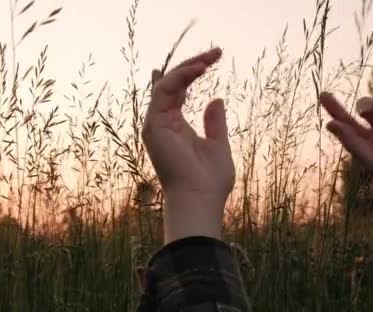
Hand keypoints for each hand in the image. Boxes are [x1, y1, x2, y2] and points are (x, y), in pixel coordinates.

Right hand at [142, 48, 234, 244]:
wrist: (200, 199)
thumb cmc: (211, 181)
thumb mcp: (218, 145)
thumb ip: (214, 122)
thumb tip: (216, 100)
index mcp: (175, 127)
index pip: (176, 92)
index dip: (190, 73)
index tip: (211, 59)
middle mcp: (162, 124)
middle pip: (171, 83)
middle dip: (192, 65)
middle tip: (216, 52)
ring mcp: (156, 124)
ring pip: (165, 83)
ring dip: (188, 67)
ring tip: (211, 58)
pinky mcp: (154, 125)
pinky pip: (163, 91)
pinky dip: (180, 77)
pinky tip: (200, 69)